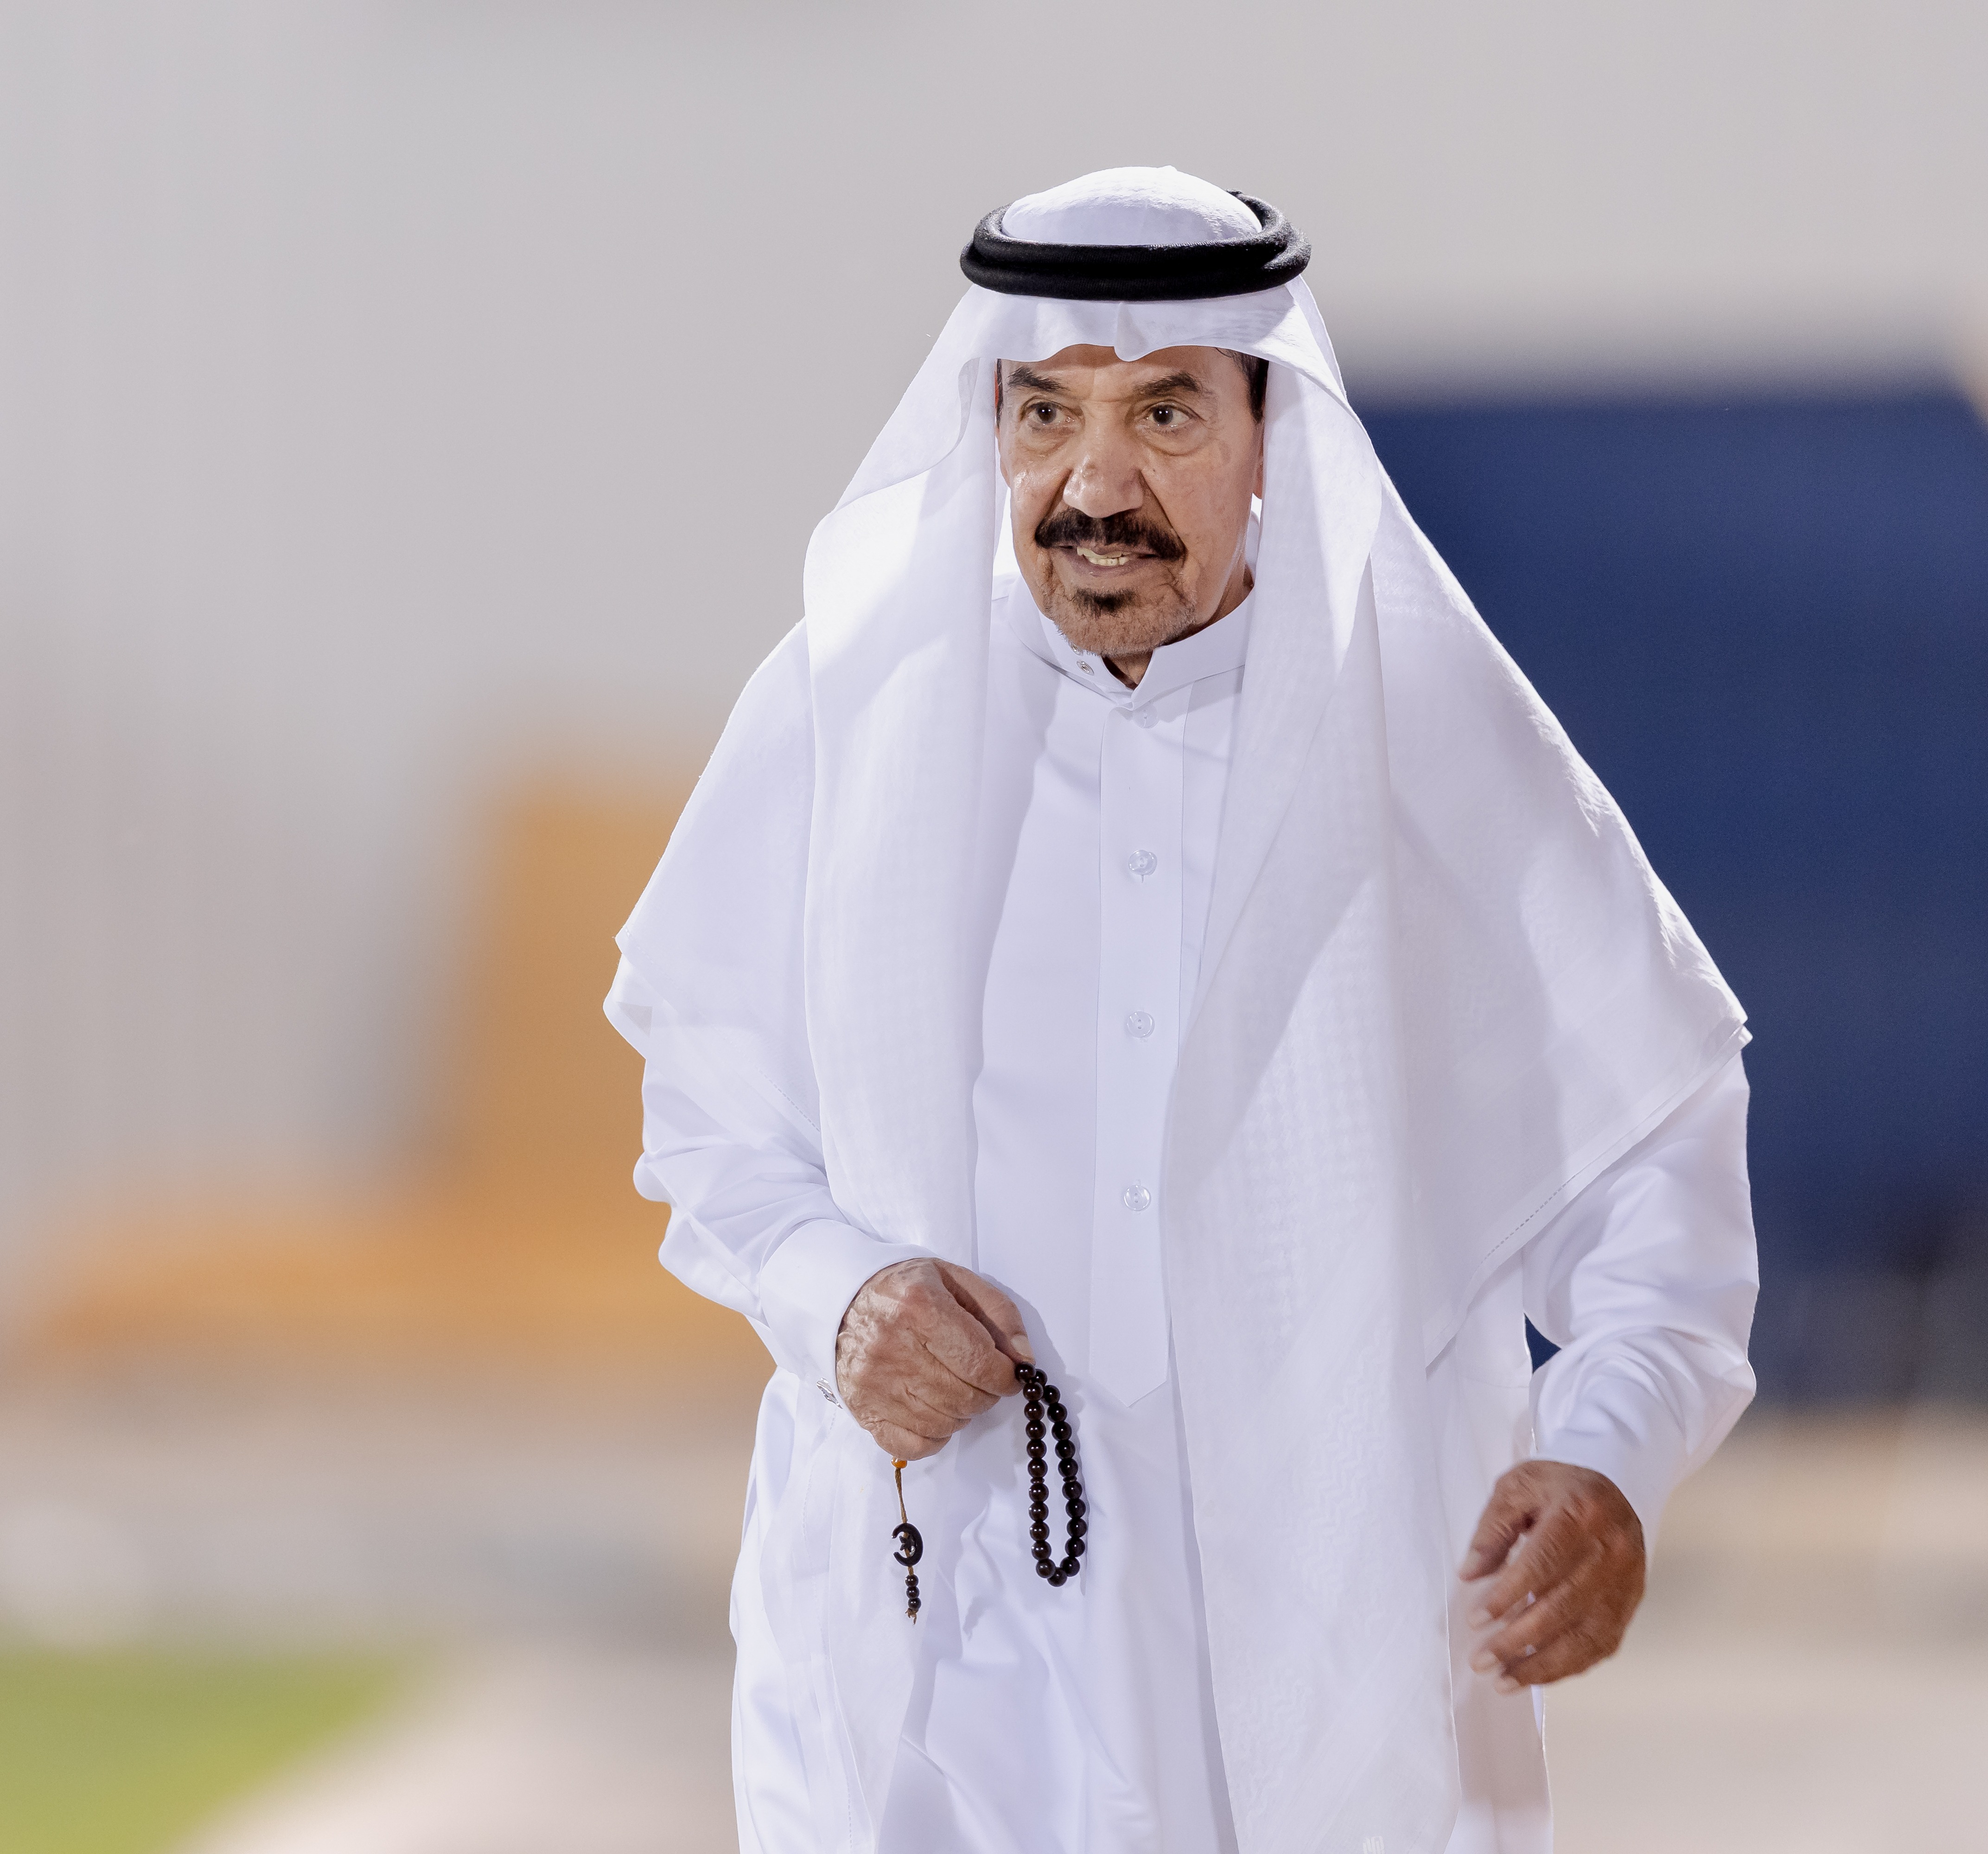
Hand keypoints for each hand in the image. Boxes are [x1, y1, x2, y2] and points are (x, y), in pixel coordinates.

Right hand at [834, 1259, 1031, 1460]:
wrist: (841, 1302)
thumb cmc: (905, 1290)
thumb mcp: (955, 1280)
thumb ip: (997, 1313)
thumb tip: (1023, 1360)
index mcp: (920, 1307)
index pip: (981, 1363)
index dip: (1006, 1376)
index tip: (1009, 1374)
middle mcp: (893, 1347)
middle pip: (966, 1397)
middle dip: (986, 1393)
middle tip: (980, 1377)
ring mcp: (876, 1384)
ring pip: (945, 1424)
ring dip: (962, 1412)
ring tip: (954, 1387)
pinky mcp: (864, 1411)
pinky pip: (916, 1445)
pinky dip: (935, 1436)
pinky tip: (934, 1410)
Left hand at [1459, 1461, 1645, 1690]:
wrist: (1614, 1486)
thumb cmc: (1558, 1488)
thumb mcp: (1517, 1488)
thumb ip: (1492, 1530)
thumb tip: (1471, 1575)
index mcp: (1580, 1511)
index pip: (1542, 1563)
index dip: (1508, 1596)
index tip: (1477, 1620)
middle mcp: (1611, 1548)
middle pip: (1563, 1605)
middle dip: (1517, 1640)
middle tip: (1481, 1660)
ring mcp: (1626, 1580)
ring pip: (1586, 1635)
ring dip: (1542, 1665)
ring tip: (1503, 1679)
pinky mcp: (1630, 1602)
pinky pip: (1601, 1645)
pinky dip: (1568, 1666)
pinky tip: (1535, 1673)